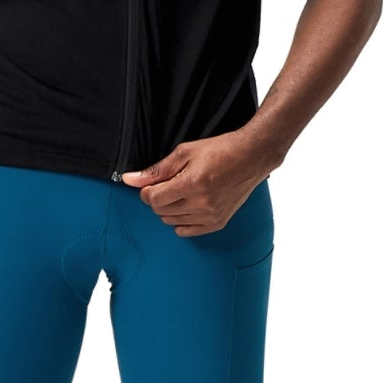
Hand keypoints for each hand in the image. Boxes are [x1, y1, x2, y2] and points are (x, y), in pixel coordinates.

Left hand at [120, 130, 272, 235]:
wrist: (251, 157)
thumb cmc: (220, 151)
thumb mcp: (184, 152)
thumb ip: (156, 170)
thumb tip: (130, 180)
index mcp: (192, 184)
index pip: (152, 199)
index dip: (147, 190)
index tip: (152, 184)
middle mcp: (201, 204)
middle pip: (160, 211)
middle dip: (158, 198)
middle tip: (168, 184)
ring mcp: (210, 216)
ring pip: (171, 221)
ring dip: (169, 208)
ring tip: (182, 192)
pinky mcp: (217, 223)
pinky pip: (186, 231)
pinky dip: (181, 221)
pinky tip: (188, 206)